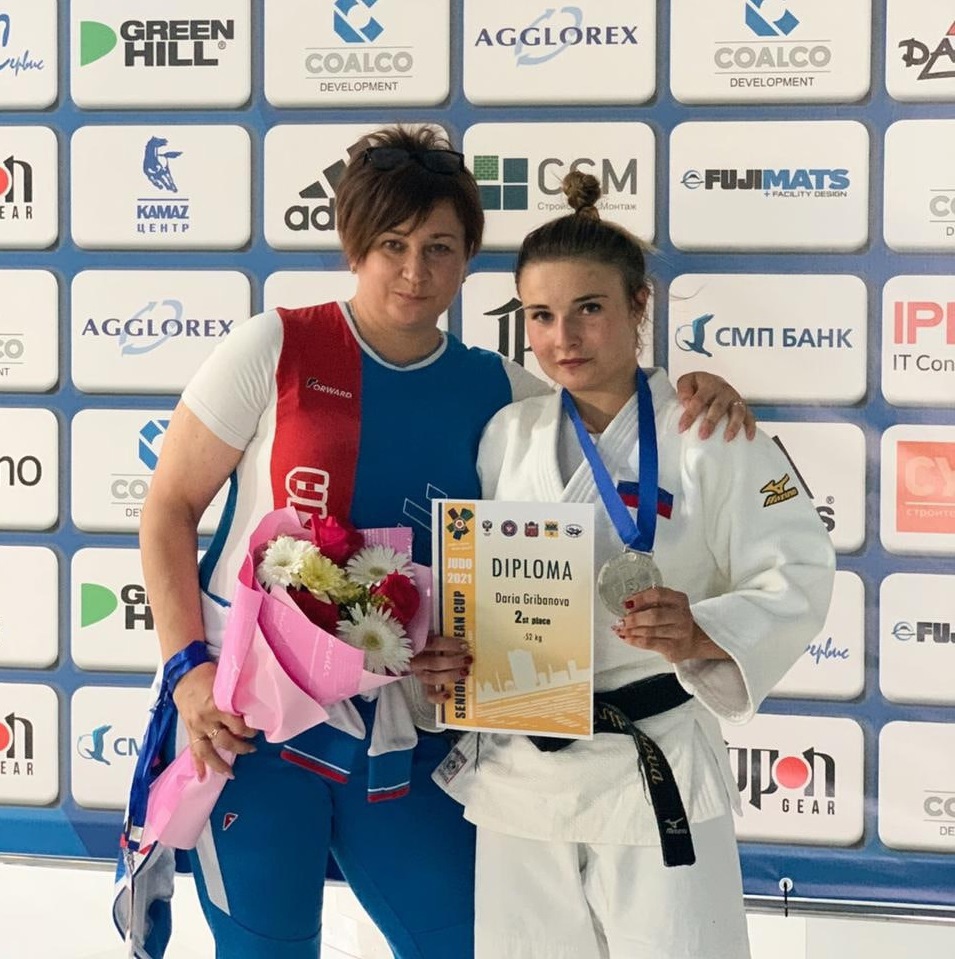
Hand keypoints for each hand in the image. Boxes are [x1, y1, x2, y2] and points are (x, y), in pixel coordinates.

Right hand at [172, 661, 257, 779]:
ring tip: (231, 773)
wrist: (184, 675)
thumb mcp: (225, 683)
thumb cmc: (208, 675)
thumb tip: (252, 709)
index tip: (258, 730)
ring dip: (220, 764)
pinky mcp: (189, 730)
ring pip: (208, 751)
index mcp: (218, 705)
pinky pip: (192, 751)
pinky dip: (196, 765)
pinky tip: (202, 777)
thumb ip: (236, 698)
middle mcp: (207, 719)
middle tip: (252, 748)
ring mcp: (197, 727)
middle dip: (241, 747)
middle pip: (226, 740)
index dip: (250, 730)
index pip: (237, 725)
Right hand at [409, 635, 471, 703]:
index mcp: (418, 645)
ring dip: (450, 676)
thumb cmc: (429, 643)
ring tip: (464, 672)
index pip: (434, 644)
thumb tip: (462, 638)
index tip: (465, 645)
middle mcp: (417, 661)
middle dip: (453, 662)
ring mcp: (419, 674)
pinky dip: (438, 696)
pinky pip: (428, 694)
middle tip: (468, 660)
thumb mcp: (432, 635)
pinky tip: (448, 695)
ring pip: (433, 678)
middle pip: (434, 663)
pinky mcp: (423, 685)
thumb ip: (443, 635)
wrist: (413, 653)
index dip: (450, 645)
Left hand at [612, 587, 729, 663]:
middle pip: (654, 615)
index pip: (658, 595)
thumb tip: (627, 606)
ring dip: (631, 630)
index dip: (640, 598)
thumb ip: (651, 602)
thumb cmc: (675, 620)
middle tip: (621, 620)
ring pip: (649, 631)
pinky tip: (626, 638)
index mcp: (679, 600)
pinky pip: (649, 643)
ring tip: (620, 629)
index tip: (627, 603)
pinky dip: (634, 640)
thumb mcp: (668, 605)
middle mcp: (682, 616)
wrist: (694, 639)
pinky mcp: (674, 648)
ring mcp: (679, 633)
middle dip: (634, 618)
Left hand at [675, 372, 756, 441]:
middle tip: (703, 435)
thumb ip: (684, 390)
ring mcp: (735, 398)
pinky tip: (748, 437)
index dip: (690, 414)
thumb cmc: (697, 387)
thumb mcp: (686, 382)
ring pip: (737, 411)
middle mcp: (724, 391)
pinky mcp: (743, 406)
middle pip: (718, 406)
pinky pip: (750, 416)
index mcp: (708, 384)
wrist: (712, 382)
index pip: (698, 399)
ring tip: (727, 438)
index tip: (682, 428)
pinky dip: (750, 426)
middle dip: (711, 422)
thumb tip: (686, 403)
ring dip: (733, 425)